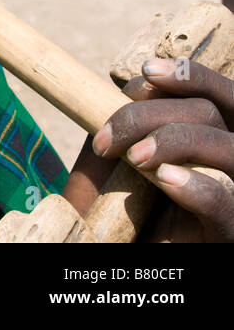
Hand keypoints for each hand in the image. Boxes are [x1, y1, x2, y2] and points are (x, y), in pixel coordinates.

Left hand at [88, 59, 233, 241]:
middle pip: (213, 112)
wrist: (116, 255)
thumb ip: (122, 125)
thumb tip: (130, 87)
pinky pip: (225, 201)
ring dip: (174, 140)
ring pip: (228, 147)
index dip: (187, 76)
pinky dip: (196, 186)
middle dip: (151, 113)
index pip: (217, 95)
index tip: (145, 74)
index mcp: (209, 138)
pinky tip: (165, 179)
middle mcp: (228, 161)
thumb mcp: (111, 160)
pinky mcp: (229, 231)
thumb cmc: (116, 209)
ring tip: (134, 159)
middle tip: (108, 139)